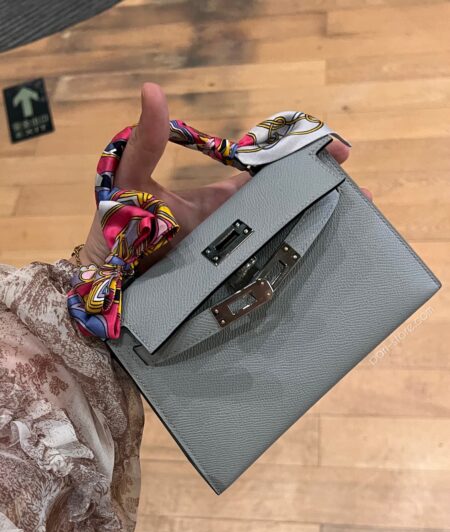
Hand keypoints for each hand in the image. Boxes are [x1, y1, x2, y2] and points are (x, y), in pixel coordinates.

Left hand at [78, 83, 371, 268]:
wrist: (105, 291)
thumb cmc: (114, 233)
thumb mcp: (128, 184)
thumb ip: (146, 143)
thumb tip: (152, 90)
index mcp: (221, 200)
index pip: (268, 175)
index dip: (300, 160)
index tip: (333, 152)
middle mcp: (236, 229)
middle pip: (287, 210)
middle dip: (323, 199)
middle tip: (356, 193)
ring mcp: (236, 261)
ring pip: (284, 246)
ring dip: (319, 237)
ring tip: (354, 229)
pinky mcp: (232, 292)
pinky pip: (268, 284)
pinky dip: (297, 280)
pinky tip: (322, 278)